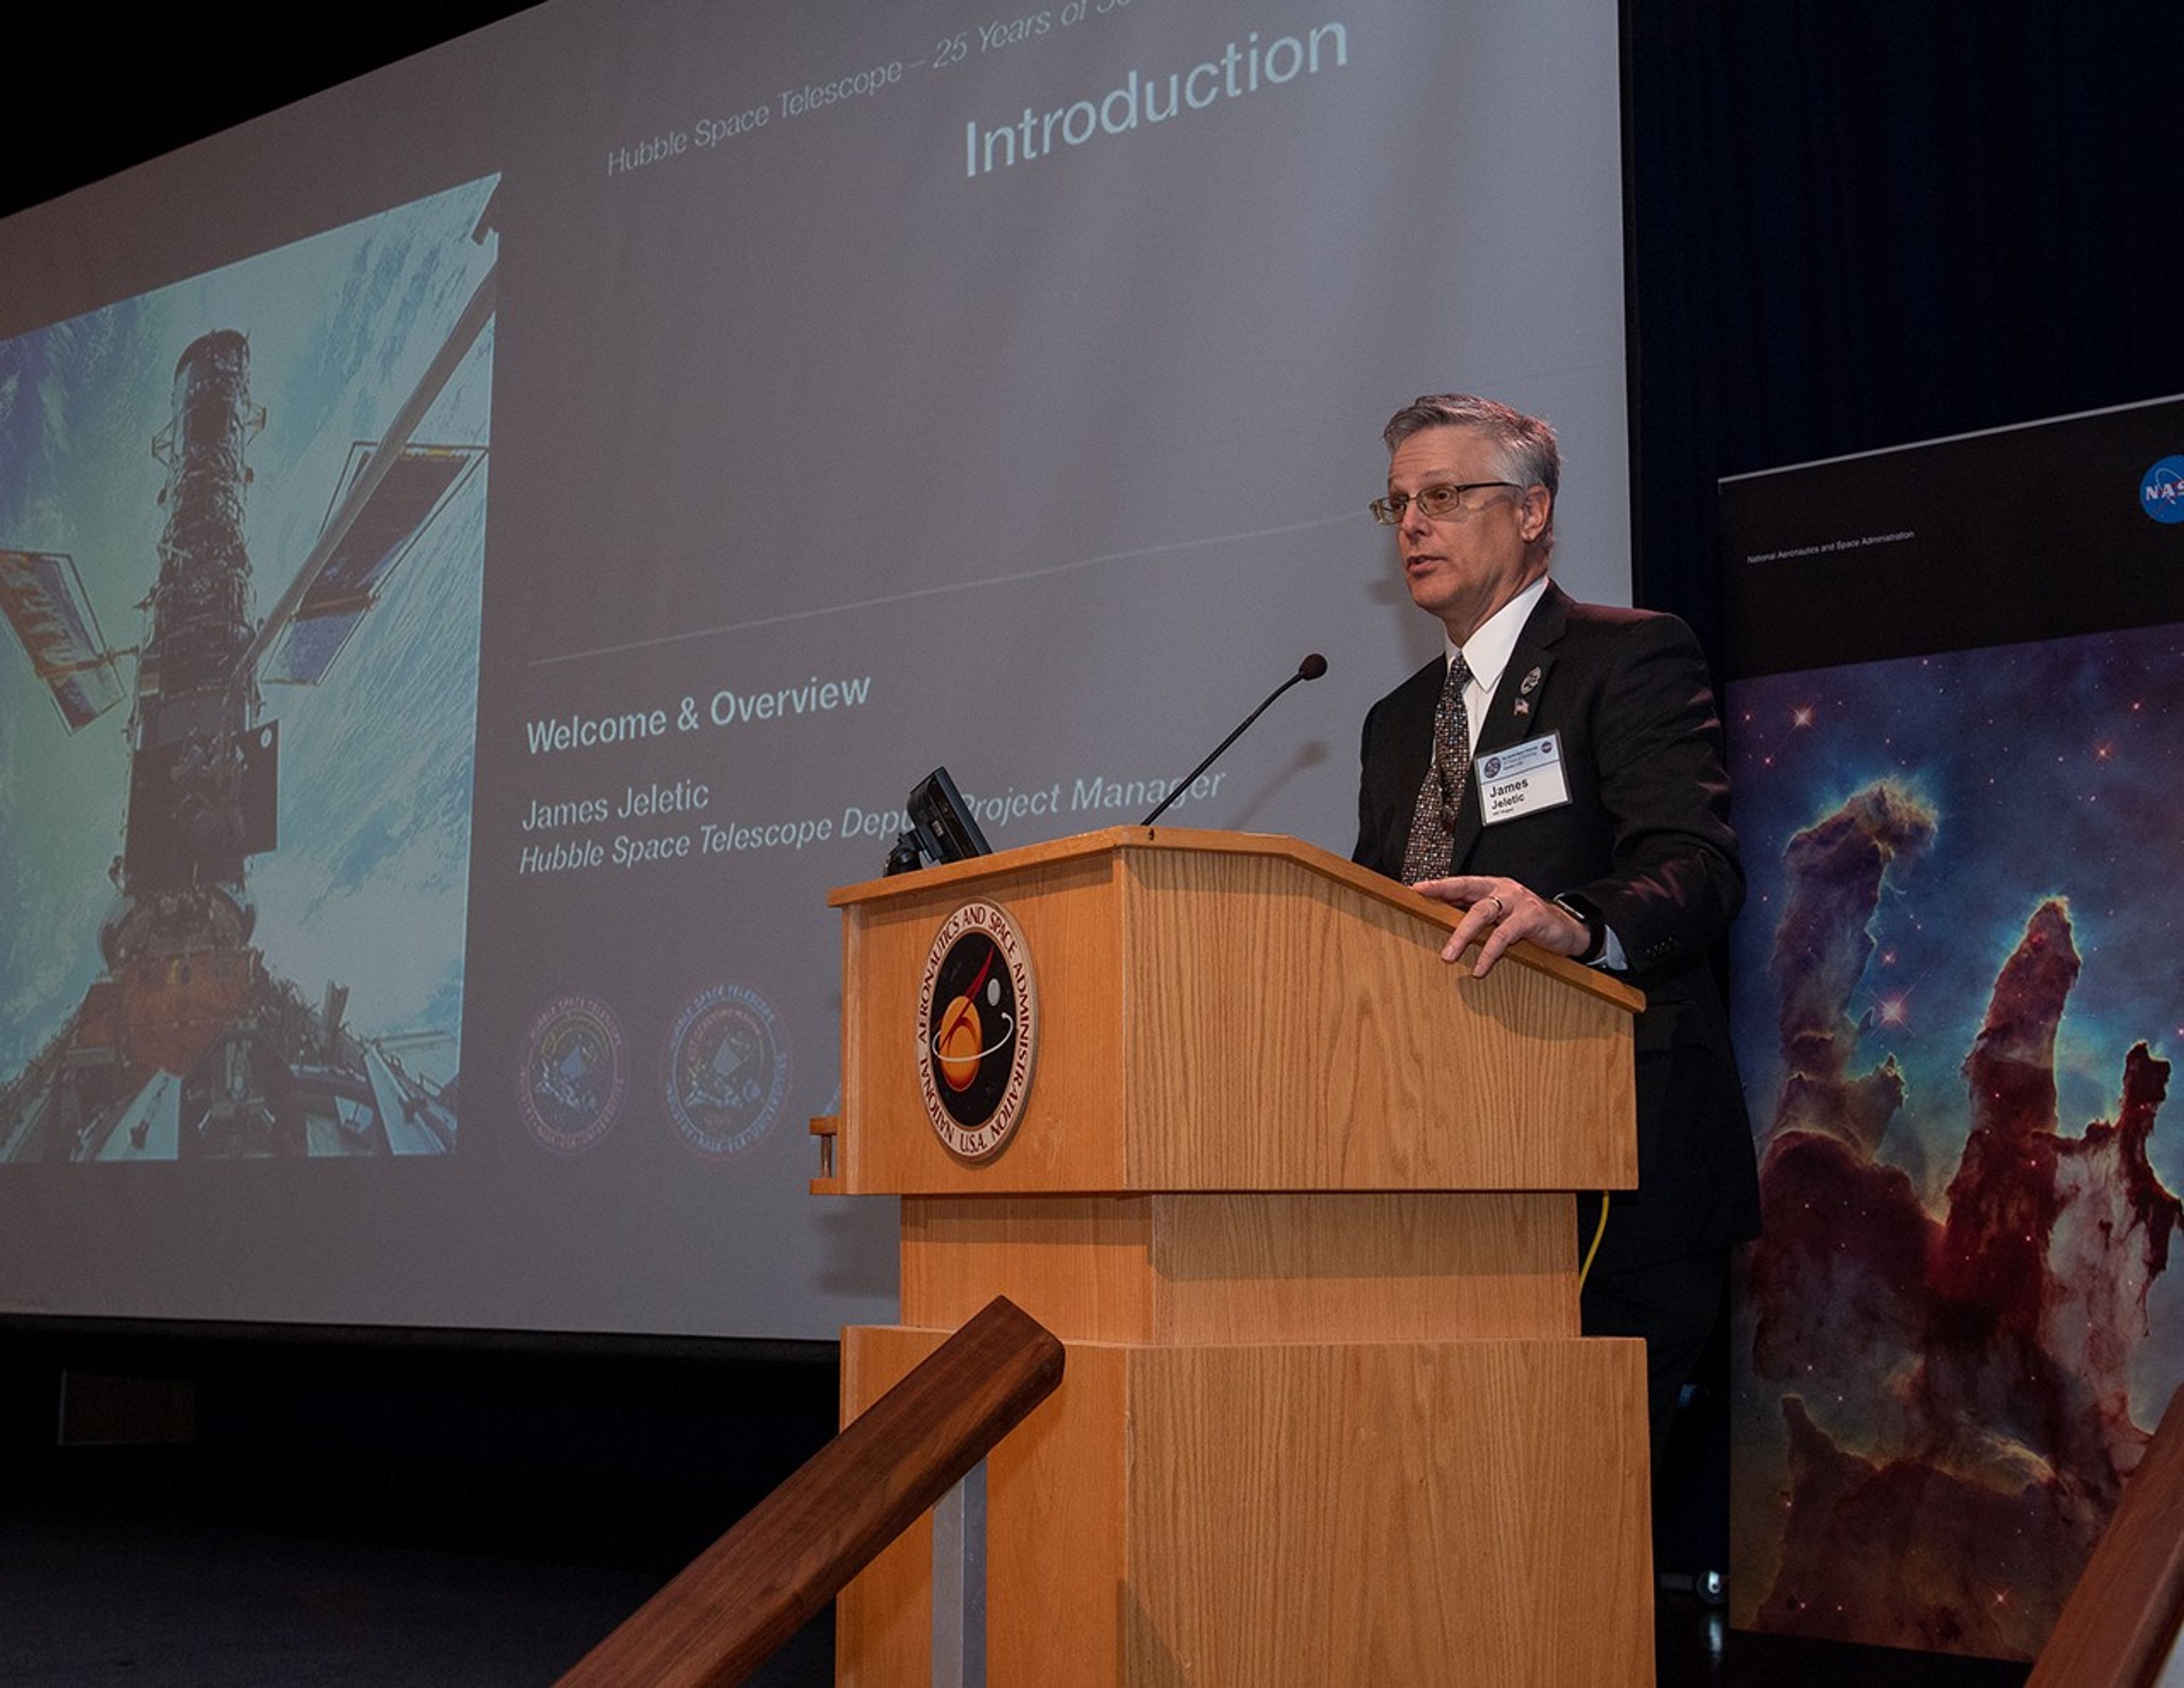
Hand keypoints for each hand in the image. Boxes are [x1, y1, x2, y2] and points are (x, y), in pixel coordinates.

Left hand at [1410, 875, 1590, 976]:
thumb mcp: (1500, 917)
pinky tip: (1480, 967)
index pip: (1461, 882)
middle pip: (1468, 890)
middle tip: (1423, 908)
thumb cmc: (1528, 923)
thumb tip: (1442, 923)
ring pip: (1483, 912)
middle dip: (1443, 897)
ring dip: (1463, 934)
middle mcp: (1503, 889)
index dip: (1439, 885)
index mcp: (1493, 886)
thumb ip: (1476, 916)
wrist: (1567, 930)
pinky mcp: (1531, 917)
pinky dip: (1490, 953)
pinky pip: (1504, 935)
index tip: (1416, 888)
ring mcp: (1518, 902)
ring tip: (1448, 955)